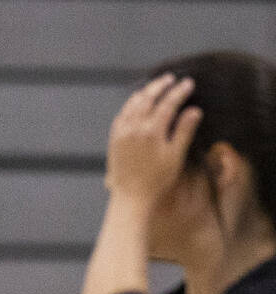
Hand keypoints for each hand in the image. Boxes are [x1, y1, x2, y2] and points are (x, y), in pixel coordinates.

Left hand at [105, 73, 200, 204]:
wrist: (130, 198)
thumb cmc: (157, 180)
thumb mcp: (175, 156)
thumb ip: (184, 131)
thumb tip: (194, 110)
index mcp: (151, 132)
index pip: (168, 103)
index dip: (179, 91)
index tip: (188, 83)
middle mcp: (134, 129)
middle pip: (148, 98)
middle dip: (161, 86)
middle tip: (171, 78)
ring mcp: (121, 134)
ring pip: (133, 105)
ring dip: (145, 93)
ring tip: (155, 86)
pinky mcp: (114, 140)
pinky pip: (121, 116)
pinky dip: (130, 105)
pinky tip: (136, 103)